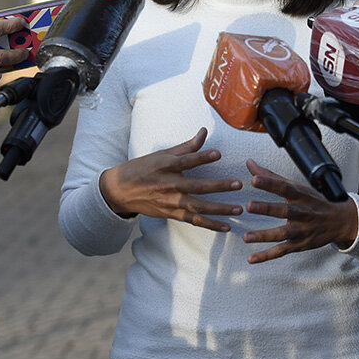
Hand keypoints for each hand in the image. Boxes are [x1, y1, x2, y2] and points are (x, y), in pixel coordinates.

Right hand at [98, 128, 242, 231]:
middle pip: (197, 187)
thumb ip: (186, 147)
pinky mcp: (171, 214)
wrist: (119, 190)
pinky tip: (226, 226)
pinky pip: (194, 221)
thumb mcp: (162, 154)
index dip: (202, 157)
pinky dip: (211, 225)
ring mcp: (170, 202)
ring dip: (220, 209)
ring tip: (239, 208)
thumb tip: (204, 132)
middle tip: (238, 184)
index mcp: (166, 166)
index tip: (218, 154)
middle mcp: (169, 185)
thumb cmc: (142, 168)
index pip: (186, 161)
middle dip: (219, 186)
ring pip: (198, 208)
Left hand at [242, 159, 357, 263]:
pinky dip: (267, 256)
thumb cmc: (314, 201)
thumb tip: (249, 163)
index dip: (270, 183)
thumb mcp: (297, 187)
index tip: (254, 179)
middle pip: (284, 211)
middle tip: (249, 205)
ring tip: (246, 237)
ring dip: (264, 235)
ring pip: (282, 234)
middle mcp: (302, 212)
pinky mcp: (299, 245)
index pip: (284, 187)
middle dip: (267, 208)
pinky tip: (252, 258)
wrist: (339, 221)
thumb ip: (271, 177)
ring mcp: (301, 230)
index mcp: (301, 195)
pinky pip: (282, 251)